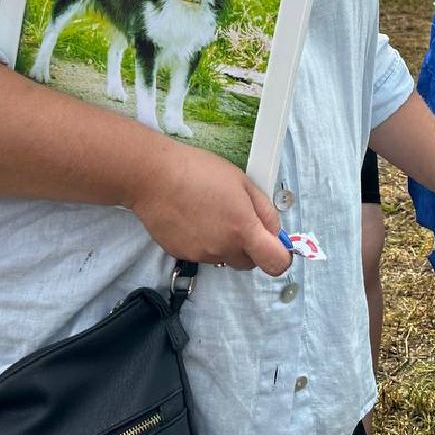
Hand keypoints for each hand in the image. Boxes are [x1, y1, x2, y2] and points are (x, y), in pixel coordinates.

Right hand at [128, 143, 290, 273]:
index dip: (281, 256)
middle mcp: (223, 249)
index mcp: (243, 230)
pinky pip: (203, 254)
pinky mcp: (181, 254)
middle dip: (251, 246)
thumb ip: (264, 210)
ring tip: (211, 213)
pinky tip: (193, 218)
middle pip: (249, 262)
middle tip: (240, 219)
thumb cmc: (199, 171)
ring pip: (225, 257)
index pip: (275, 263)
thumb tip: (275, 231)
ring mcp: (201, 255)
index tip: (277, 244)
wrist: (154, 177)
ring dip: (226, 243)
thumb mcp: (242, 181)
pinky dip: (204, 241)